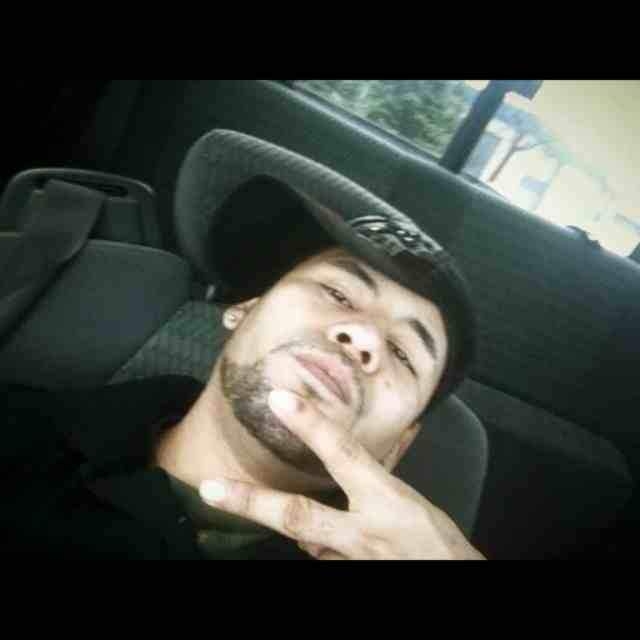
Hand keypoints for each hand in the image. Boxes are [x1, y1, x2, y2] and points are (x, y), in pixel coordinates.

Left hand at [200, 389, 484, 559]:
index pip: (343, 454)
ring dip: (301, 527)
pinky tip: (332, 542)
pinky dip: (319, 546)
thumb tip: (353, 455)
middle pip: (298, 515)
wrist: (453, 584)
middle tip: (209, 488)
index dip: (311, 425)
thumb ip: (379, 479)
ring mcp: (350, 562)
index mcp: (387, 501)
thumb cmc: (441, 545)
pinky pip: (320, 557)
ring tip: (299, 514)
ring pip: (306, 540)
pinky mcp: (344, 579)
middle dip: (251, 502)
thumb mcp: (412, 502)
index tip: (280, 399)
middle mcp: (363, 534)